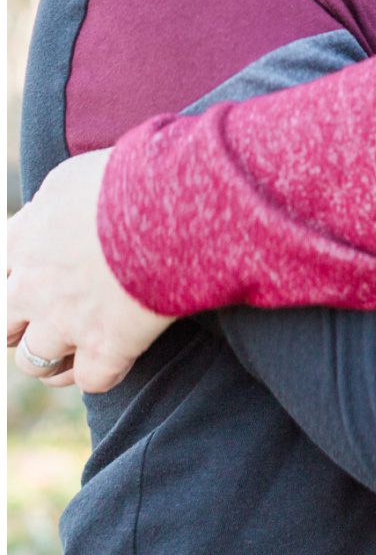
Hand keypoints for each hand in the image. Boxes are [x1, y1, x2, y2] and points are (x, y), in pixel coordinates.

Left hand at [8, 148, 174, 392]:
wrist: (178, 205)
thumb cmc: (137, 175)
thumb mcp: (78, 173)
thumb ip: (56, 200)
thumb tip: (55, 209)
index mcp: (26, 237)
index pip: (1, 267)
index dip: (15, 277)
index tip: (34, 279)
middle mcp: (35, 284)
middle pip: (4, 323)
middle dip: (20, 324)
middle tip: (49, 318)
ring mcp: (67, 321)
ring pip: (36, 362)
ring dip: (52, 359)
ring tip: (75, 353)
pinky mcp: (109, 345)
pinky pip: (92, 380)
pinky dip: (103, 373)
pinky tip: (119, 360)